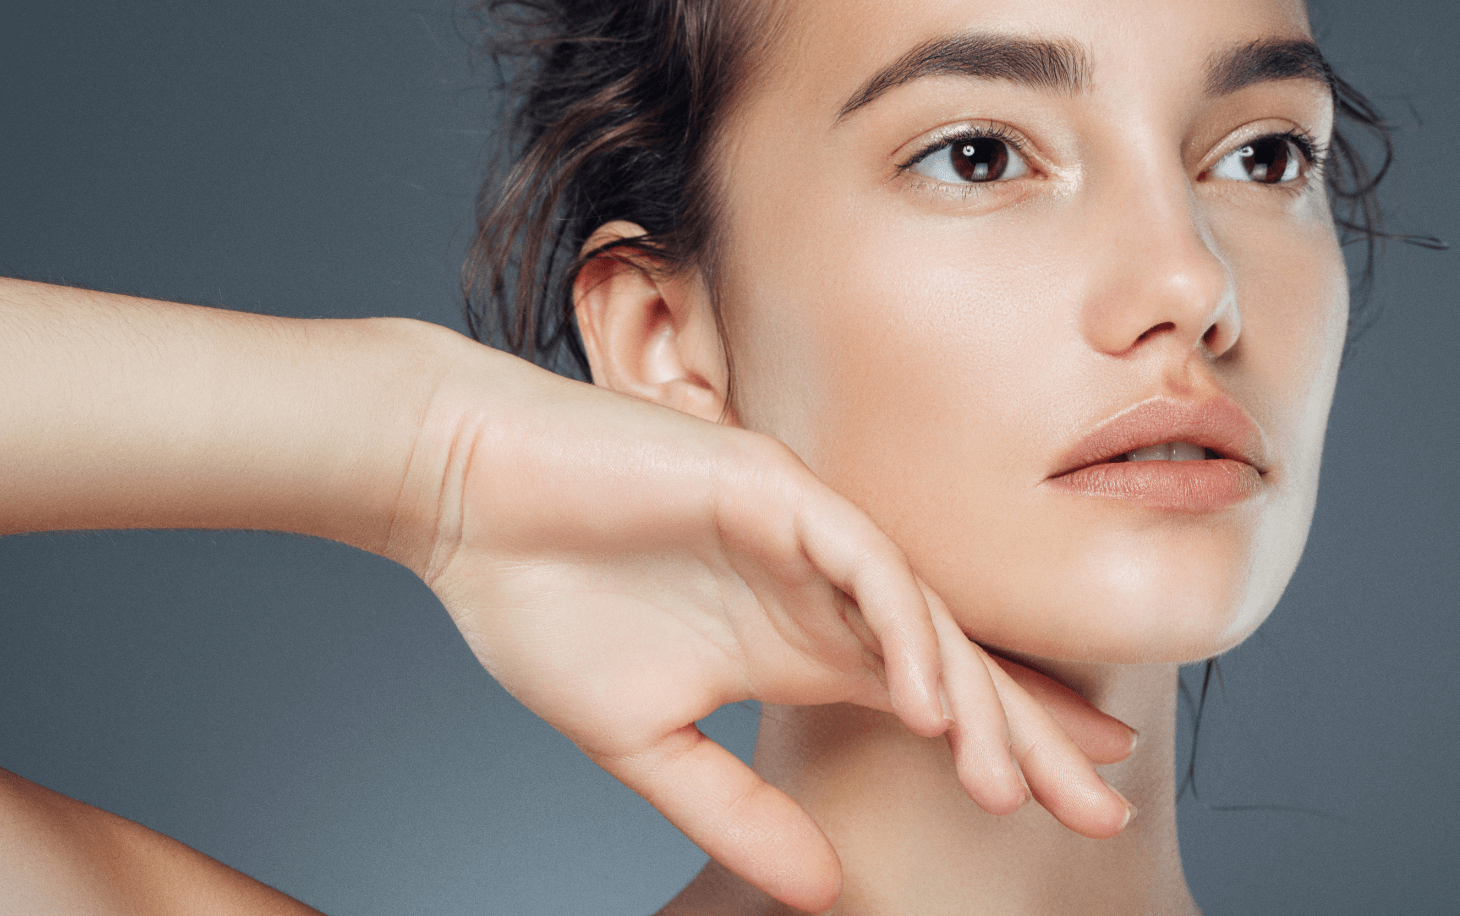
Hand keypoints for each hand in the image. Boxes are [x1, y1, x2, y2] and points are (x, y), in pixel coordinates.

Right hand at [395, 356, 1135, 911]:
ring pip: (920, 617)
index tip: (1076, 802)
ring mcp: (802, 533)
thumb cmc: (538, 603)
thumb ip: (734, 810)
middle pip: (950, 664)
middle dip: (1027, 736)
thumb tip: (825, 891)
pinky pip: (859, 562)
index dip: (1005, 744)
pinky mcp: (771, 488)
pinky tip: (926, 699)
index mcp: (793, 642)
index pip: (926, 696)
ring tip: (1009, 783)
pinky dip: (899, 627)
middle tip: (1104, 805)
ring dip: (970, 699)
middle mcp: (817, 588)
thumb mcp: (643, 743)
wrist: (460, 500)